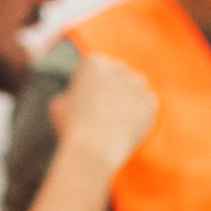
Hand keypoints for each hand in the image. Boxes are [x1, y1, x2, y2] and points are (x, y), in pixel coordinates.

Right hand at [53, 46, 155, 167]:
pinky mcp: (150, 101)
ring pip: (133, 87)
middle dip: (112, 87)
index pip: (95, 67)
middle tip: (104, 110)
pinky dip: (138, 114)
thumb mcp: (59, 105)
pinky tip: (126, 126)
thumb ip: (71, 93)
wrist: (95, 149)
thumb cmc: (72, 128)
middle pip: (116, 74)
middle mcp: (118, 66)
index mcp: (94, 61)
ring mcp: (137, 83)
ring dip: (127, 98)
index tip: (86, 99)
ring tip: (114, 119)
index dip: (89, 84)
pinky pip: (145, 104)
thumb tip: (77, 93)